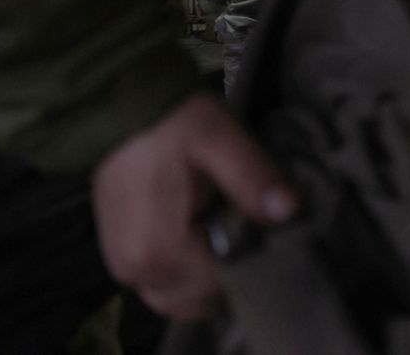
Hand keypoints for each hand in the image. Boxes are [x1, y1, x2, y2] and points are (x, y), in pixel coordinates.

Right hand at [92, 94, 297, 319]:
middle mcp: (137, 271)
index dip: (255, 258)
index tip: (267, 227)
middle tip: (249, 225)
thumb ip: (254, 178)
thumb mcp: (221, 139)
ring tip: (229, 229)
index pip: (225, 283)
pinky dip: (191, 273)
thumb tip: (290, 211)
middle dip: (234, 270)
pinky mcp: (124, 259)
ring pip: (184, 300)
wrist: (120, 107)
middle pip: (204, 300)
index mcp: (159, 250)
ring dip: (212, 276)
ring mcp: (125, 269)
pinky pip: (166, 286)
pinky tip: (208, 237)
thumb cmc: (172, 122)